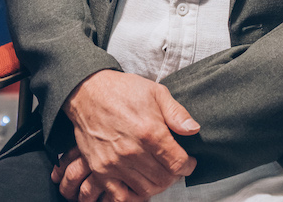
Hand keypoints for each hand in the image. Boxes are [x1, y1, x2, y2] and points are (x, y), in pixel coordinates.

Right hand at [61, 70, 198, 199]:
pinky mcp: (100, 170)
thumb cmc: (123, 90)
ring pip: (145, 189)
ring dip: (157, 185)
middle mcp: (132, 151)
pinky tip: (140, 184)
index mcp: (150, 132)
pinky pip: (120, 196)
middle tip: (175, 167)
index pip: (177, 163)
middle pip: (164, 179)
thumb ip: (177, 114)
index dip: (188, 165)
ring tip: (160, 174)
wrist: (88, 92)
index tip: (189, 162)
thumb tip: (194, 130)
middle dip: (175, 175)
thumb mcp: (157, 92)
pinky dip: (133, 196)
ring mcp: (114, 163)